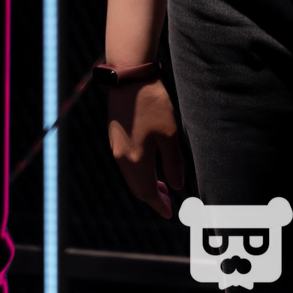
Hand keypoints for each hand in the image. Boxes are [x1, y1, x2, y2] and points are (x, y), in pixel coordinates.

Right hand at [107, 77, 184, 218]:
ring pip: (131, 175)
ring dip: (145, 183)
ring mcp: (116, 146)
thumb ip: (173, 162)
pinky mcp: (115, 136)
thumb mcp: (169, 133)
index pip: (147, 192)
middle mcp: (122, 158)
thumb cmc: (152, 104)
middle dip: (152, 197)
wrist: (129, 78)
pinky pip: (126, 163)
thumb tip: (177, 186)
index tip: (170, 214)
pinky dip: (138, 171)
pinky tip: (149, 164)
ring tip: (163, 185)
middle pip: (137, 187)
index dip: (159, 205)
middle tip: (169, 201)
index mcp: (135, 160)